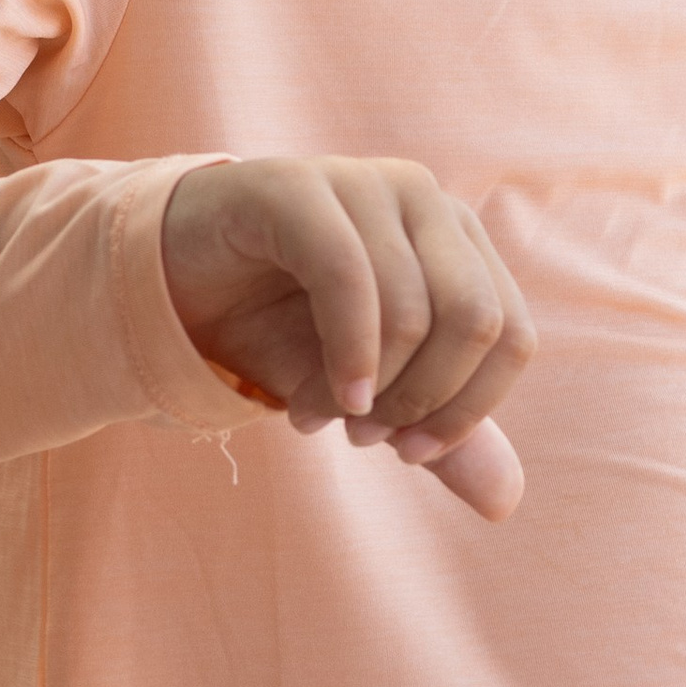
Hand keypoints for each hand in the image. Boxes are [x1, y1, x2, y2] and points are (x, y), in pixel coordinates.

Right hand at [160, 158, 532, 520]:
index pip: (512, 335)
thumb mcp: (369, 393)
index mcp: (459, 239)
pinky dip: (344, 355)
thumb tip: (505, 503)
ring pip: (412, 309)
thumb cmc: (281, 330)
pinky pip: (347, 276)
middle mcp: (424, 198)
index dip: (471, 410)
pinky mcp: (296, 187)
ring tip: (316, 415)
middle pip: (477, 321)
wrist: (173, 289)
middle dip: (423, 399)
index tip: (413, 453)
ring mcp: (362, 182)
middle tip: (366, 436)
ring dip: (367, 390)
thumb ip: (438, 437)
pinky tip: (311, 403)